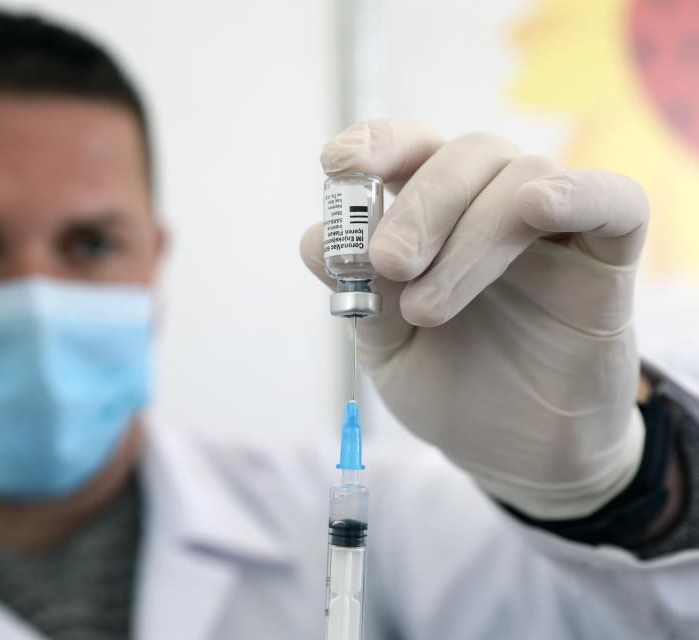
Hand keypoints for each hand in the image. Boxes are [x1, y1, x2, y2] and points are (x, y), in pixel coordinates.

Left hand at [301, 119, 649, 519]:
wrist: (514, 456)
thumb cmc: (449, 387)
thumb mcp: (388, 349)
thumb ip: (362, 296)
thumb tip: (317, 240)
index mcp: (437, 219)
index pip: (413, 150)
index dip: (376, 143)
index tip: (336, 163)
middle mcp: (493, 209)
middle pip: (466, 155)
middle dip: (420, 205)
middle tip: (388, 263)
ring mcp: (553, 234)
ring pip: (523, 177)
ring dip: (470, 236)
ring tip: (428, 309)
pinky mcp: (607, 264)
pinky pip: (615, 202)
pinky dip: (578, 193)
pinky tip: (537, 209)